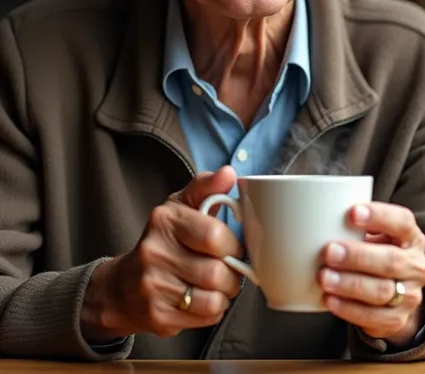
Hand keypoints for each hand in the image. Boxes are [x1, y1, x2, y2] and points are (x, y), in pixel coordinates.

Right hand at [81, 166, 242, 341]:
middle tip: (229, 271)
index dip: (233, 245)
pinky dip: (213, 310)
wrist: (124, 286)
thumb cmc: (163, 241)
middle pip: (216, 273)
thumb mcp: (181, 206)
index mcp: (164, 220)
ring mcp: (153, 286)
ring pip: (213, 299)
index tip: (232, 247)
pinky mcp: (157, 316)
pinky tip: (202, 299)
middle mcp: (154, 252)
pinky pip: (205, 318)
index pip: (214, 236)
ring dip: (224, 295)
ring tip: (217, 286)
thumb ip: (206, 187)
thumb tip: (229, 172)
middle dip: (232, 275)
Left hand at [318, 202, 424, 346]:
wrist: (396, 295)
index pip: (402, 222)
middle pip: (391, 260)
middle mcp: (416, 266)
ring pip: (382, 290)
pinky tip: (330, 299)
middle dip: (358, 256)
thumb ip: (354, 227)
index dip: (378, 216)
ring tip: (324, 277)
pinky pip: (374, 317)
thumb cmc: (375, 252)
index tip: (351, 213)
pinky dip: (349, 308)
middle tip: (329, 252)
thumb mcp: (374, 235)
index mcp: (411, 237)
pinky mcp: (397, 320)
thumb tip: (316, 217)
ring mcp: (410, 296)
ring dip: (350, 284)